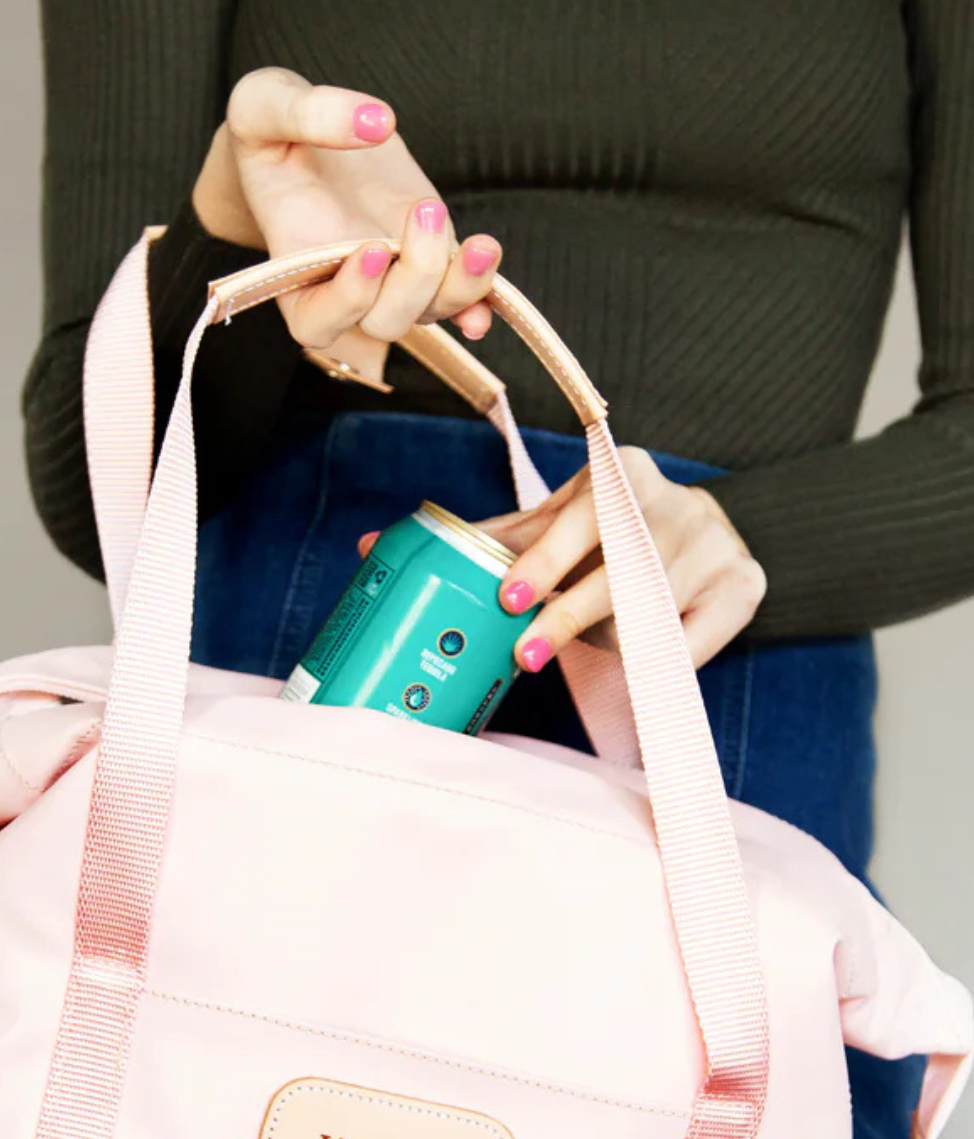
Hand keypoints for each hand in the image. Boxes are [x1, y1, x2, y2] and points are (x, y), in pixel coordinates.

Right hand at [192, 67, 500, 374]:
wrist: (306, 137)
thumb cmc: (272, 131)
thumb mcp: (263, 105)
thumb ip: (304, 112)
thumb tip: (375, 122)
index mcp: (295, 276)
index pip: (318, 323)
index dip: (348, 300)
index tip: (371, 250)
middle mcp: (346, 291)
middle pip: (385, 321)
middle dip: (413, 279)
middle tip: (423, 210)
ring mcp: (393, 279)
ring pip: (430, 312)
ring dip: (461, 288)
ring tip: (482, 245)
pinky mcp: (430, 257)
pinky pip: (460, 294)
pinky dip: (481, 293)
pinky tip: (488, 269)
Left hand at [480, 449, 765, 669]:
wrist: (711, 530)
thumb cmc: (615, 532)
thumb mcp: (562, 522)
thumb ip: (502, 540)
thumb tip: (395, 547)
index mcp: (626, 474)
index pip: (580, 520)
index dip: (545, 561)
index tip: (510, 597)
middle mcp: (678, 503)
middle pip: (617, 572)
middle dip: (567, 617)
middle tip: (526, 654)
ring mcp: (717, 546)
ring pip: (647, 615)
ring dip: (608, 640)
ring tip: (592, 640)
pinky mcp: (743, 587)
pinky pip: (687, 647)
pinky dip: (653, 663)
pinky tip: (635, 663)